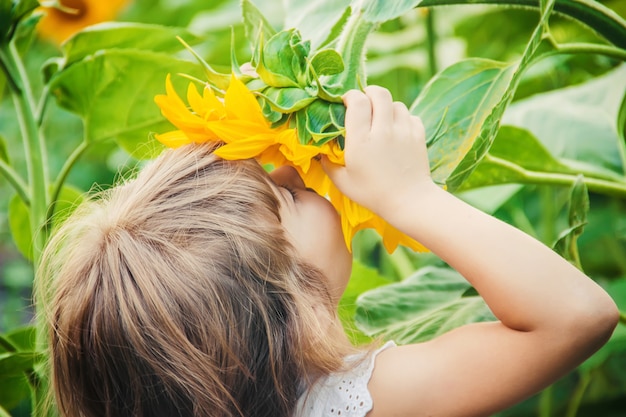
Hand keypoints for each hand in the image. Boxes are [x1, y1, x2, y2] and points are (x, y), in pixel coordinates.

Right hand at [323, 86, 432, 216]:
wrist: (409, 202)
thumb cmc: (372, 194)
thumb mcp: (343, 183)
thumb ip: (328, 165)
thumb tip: (319, 153)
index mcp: (362, 140)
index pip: (357, 101)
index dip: (350, 96)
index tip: (346, 102)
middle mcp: (383, 131)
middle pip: (379, 93)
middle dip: (369, 92)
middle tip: (364, 101)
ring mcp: (404, 131)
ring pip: (396, 103)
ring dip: (386, 107)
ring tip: (381, 118)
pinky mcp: (418, 135)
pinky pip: (410, 116)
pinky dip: (402, 118)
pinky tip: (396, 130)